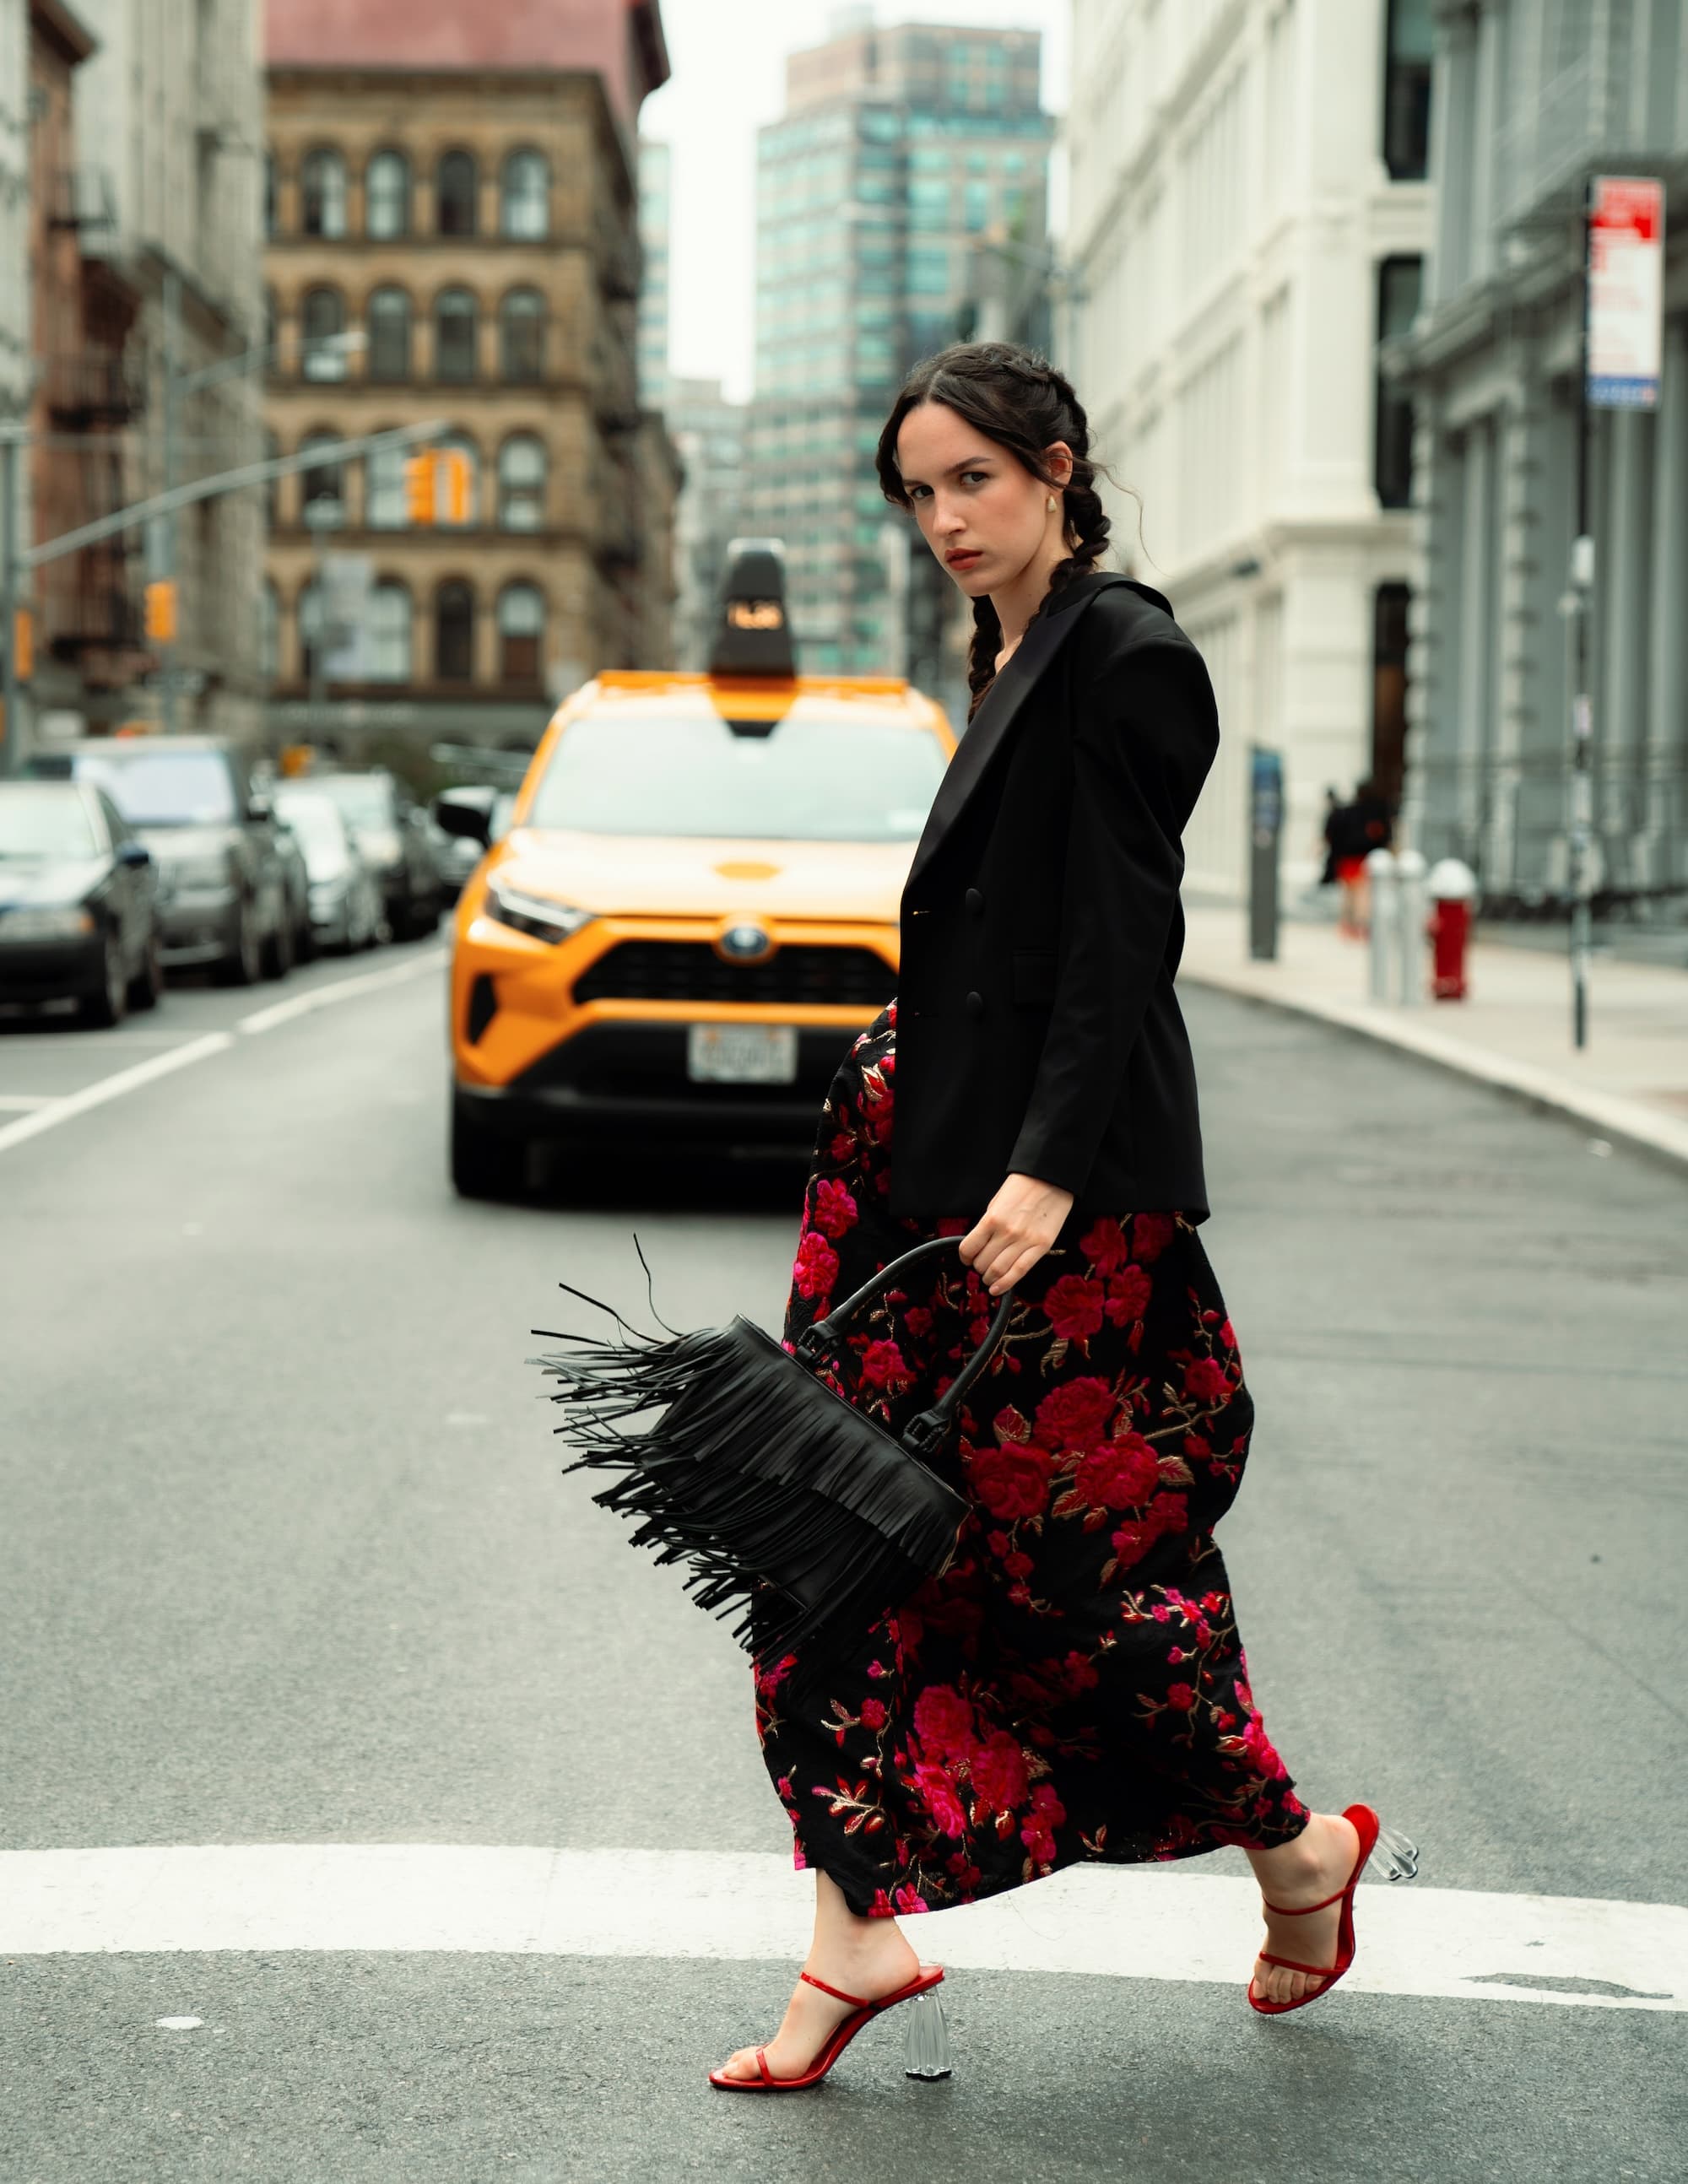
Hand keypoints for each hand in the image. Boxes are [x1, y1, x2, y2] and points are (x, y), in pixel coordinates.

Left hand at [958, 1173, 1074, 1295]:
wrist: (1051, 1178)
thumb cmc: (1022, 1187)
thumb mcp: (996, 1202)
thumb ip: (987, 1224)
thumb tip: (979, 1245)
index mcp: (992, 1219)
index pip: (968, 1248)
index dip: (965, 1257)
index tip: (967, 1258)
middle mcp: (1006, 1232)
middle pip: (982, 1262)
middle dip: (978, 1268)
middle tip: (980, 1267)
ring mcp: (1025, 1241)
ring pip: (998, 1271)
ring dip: (989, 1278)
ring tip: (989, 1278)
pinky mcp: (1041, 1247)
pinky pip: (1019, 1272)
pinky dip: (1005, 1284)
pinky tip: (997, 1289)